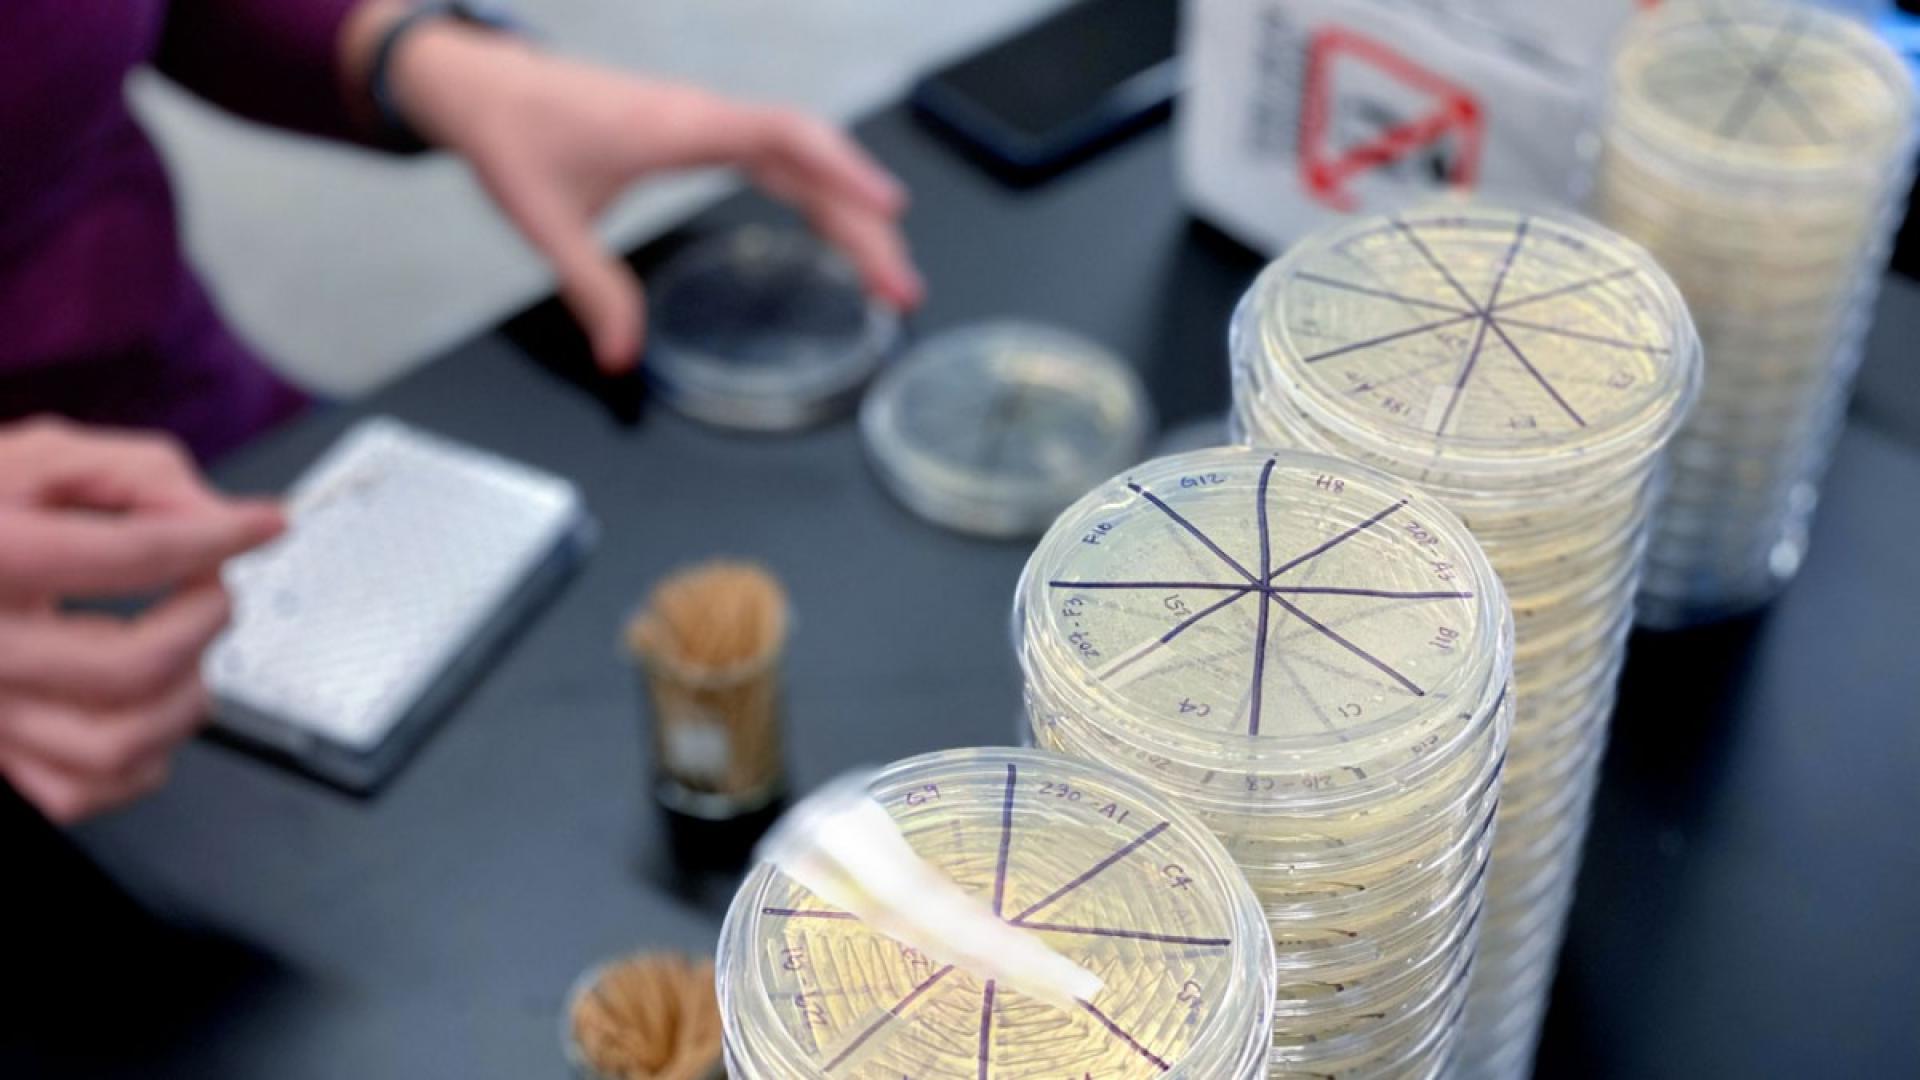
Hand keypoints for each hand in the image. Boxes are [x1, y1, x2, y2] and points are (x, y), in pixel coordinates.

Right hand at [0, 419, 284, 822]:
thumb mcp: (38, 463)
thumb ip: (135, 477)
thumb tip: (219, 517)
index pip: (131, 554)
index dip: (219, 538)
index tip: (264, 526)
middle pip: (133, 666)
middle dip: (205, 621)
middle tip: (210, 589)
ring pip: (116, 747)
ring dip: (183, 700)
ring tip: (183, 654)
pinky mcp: (0, 754)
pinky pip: (80, 791)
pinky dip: (139, 759)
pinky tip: (143, 707)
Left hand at [362, 9, 924, 371]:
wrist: (483, 85)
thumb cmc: (513, 134)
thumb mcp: (545, 221)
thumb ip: (590, 288)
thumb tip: (621, 355)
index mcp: (678, 126)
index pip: (783, 136)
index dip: (841, 169)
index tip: (888, 208)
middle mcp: (704, 118)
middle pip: (810, 162)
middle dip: (864, 222)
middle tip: (901, 287)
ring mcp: (707, 123)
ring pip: (802, 161)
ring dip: (850, 211)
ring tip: (888, 272)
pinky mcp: (702, 133)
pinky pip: (780, 158)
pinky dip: (820, 193)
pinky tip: (842, 231)